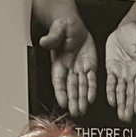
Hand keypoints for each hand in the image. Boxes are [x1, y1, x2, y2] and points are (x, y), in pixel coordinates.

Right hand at [34, 0, 97, 114]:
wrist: (73, 24)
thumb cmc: (63, 27)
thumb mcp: (57, 30)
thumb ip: (52, 38)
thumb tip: (44, 41)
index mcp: (58, 62)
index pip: (59, 80)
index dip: (61, 92)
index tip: (62, 102)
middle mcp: (68, 68)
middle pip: (70, 88)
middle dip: (72, 100)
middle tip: (75, 112)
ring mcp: (79, 68)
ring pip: (80, 87)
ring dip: (81, 99)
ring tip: (82, 110)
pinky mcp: (90, 66)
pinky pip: (91, 79)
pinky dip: (91, 89)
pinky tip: (91, 99)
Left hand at [105, 19, 135, 121]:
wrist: (126, 28)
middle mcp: (132, 73)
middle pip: (131, 93)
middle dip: (130, 106)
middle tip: (128, 117)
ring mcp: (122, 72)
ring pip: (122, 91)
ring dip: (122, 103)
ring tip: (122, 115)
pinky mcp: (112, 69)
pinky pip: (112, 83)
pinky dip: (112, 92)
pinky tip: (112, 101)